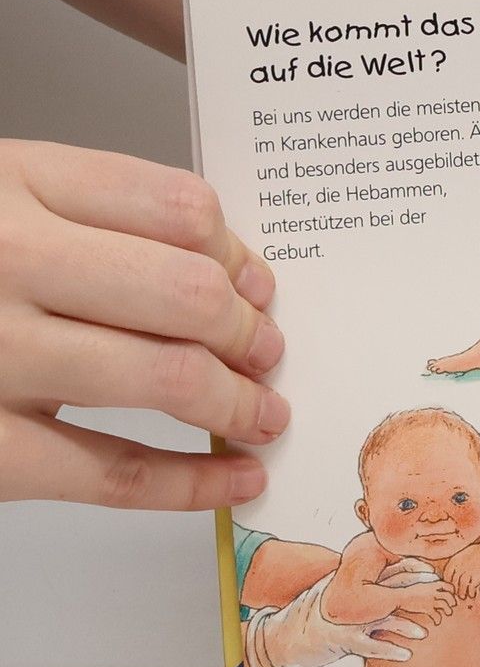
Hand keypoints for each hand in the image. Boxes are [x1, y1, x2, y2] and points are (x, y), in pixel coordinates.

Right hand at [0, 140, 287, 507]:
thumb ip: (95, 217)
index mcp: (9, 183)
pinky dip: (195, 483)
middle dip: (248, 333)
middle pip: (188, 293)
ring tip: (262, 413)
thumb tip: (237, 277)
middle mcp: (2, 259)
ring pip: (168, 378)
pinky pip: (115, 474)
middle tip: (266, 354)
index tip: (256, 287)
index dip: (237, 254)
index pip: (176, 207)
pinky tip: (236, 479)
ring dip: (239, 403)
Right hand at [244, 565, 428, 666]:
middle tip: (442, 595)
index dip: (412, 569)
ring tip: (424, 631)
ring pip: (382, 617)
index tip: (434, 573)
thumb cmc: (313, 615)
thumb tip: (389, 582)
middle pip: (390, 588)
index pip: (387, 569)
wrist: (281, 637)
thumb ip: (361, 587)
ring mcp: (346, 618)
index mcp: (353, 582)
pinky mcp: (340, 640)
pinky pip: (369, 645)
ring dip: (405, 624)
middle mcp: (351, 596)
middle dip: (418, 590)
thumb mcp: (336, 593)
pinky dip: (389, 649)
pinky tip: (406, 654)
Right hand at [391, 580, 455, 624]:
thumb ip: (428, 588)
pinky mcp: (427, 608)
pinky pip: (436, 615)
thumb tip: (431, 590)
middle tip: (453, 604)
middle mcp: (433, 592)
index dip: (451, 589)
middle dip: (452, 600)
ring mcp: (430, 600)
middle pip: (448, 595)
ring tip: (448, 613)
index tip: (452, 593)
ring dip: (448, 610)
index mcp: (431, 585)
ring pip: (445, 605)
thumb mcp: (419, 587)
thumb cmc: (407, 593)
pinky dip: (438, 619)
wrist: (399, 597)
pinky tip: (437, 622)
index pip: (446, 585)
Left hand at [443, 548, 479, 600]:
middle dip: (454, 587)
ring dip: (461, 591)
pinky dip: (471, 590)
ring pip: (462, 581)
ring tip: (463, 597)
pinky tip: (472, 594)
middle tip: (456, 595)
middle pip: (454, 576)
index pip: (448, 569)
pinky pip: (472, 583)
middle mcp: (465, 557)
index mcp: (463, 553)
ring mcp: (472, 562)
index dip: (449, 580)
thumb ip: (467, 563)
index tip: (451, 588)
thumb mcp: (477, 555)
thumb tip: (459, 575)